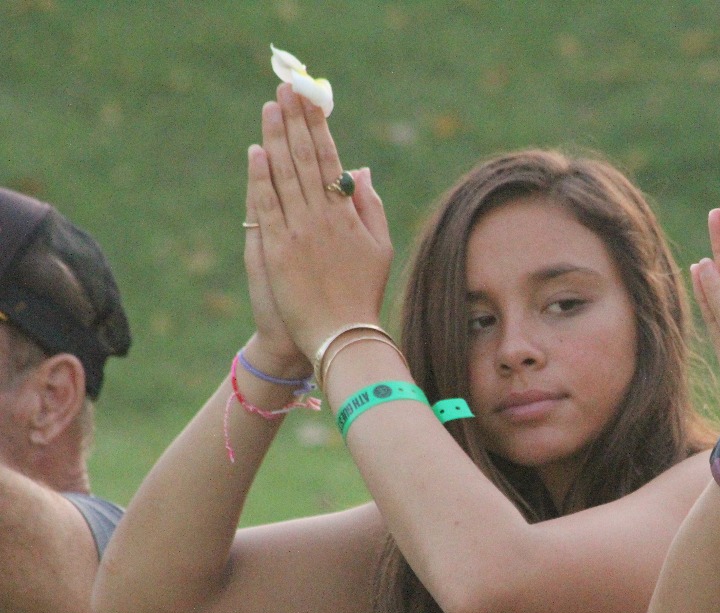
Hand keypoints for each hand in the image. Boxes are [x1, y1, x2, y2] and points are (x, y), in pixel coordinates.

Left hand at [248, 83, 393, 355]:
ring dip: (276, 138)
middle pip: (305, 159)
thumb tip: (361, 170)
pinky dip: (260, 176)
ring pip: (283, 175)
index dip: (319, 127)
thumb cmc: (362, 294)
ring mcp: (296, 232)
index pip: (330, 160)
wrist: (338, 335)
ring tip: (270, 108)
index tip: (311, 99)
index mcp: (347, 216)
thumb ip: (369, 207)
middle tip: (286, 89)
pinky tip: (257, 151)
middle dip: (295, 121)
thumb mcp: (380, 249)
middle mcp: (321, 218)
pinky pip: (265, 205)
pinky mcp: (275, 249)